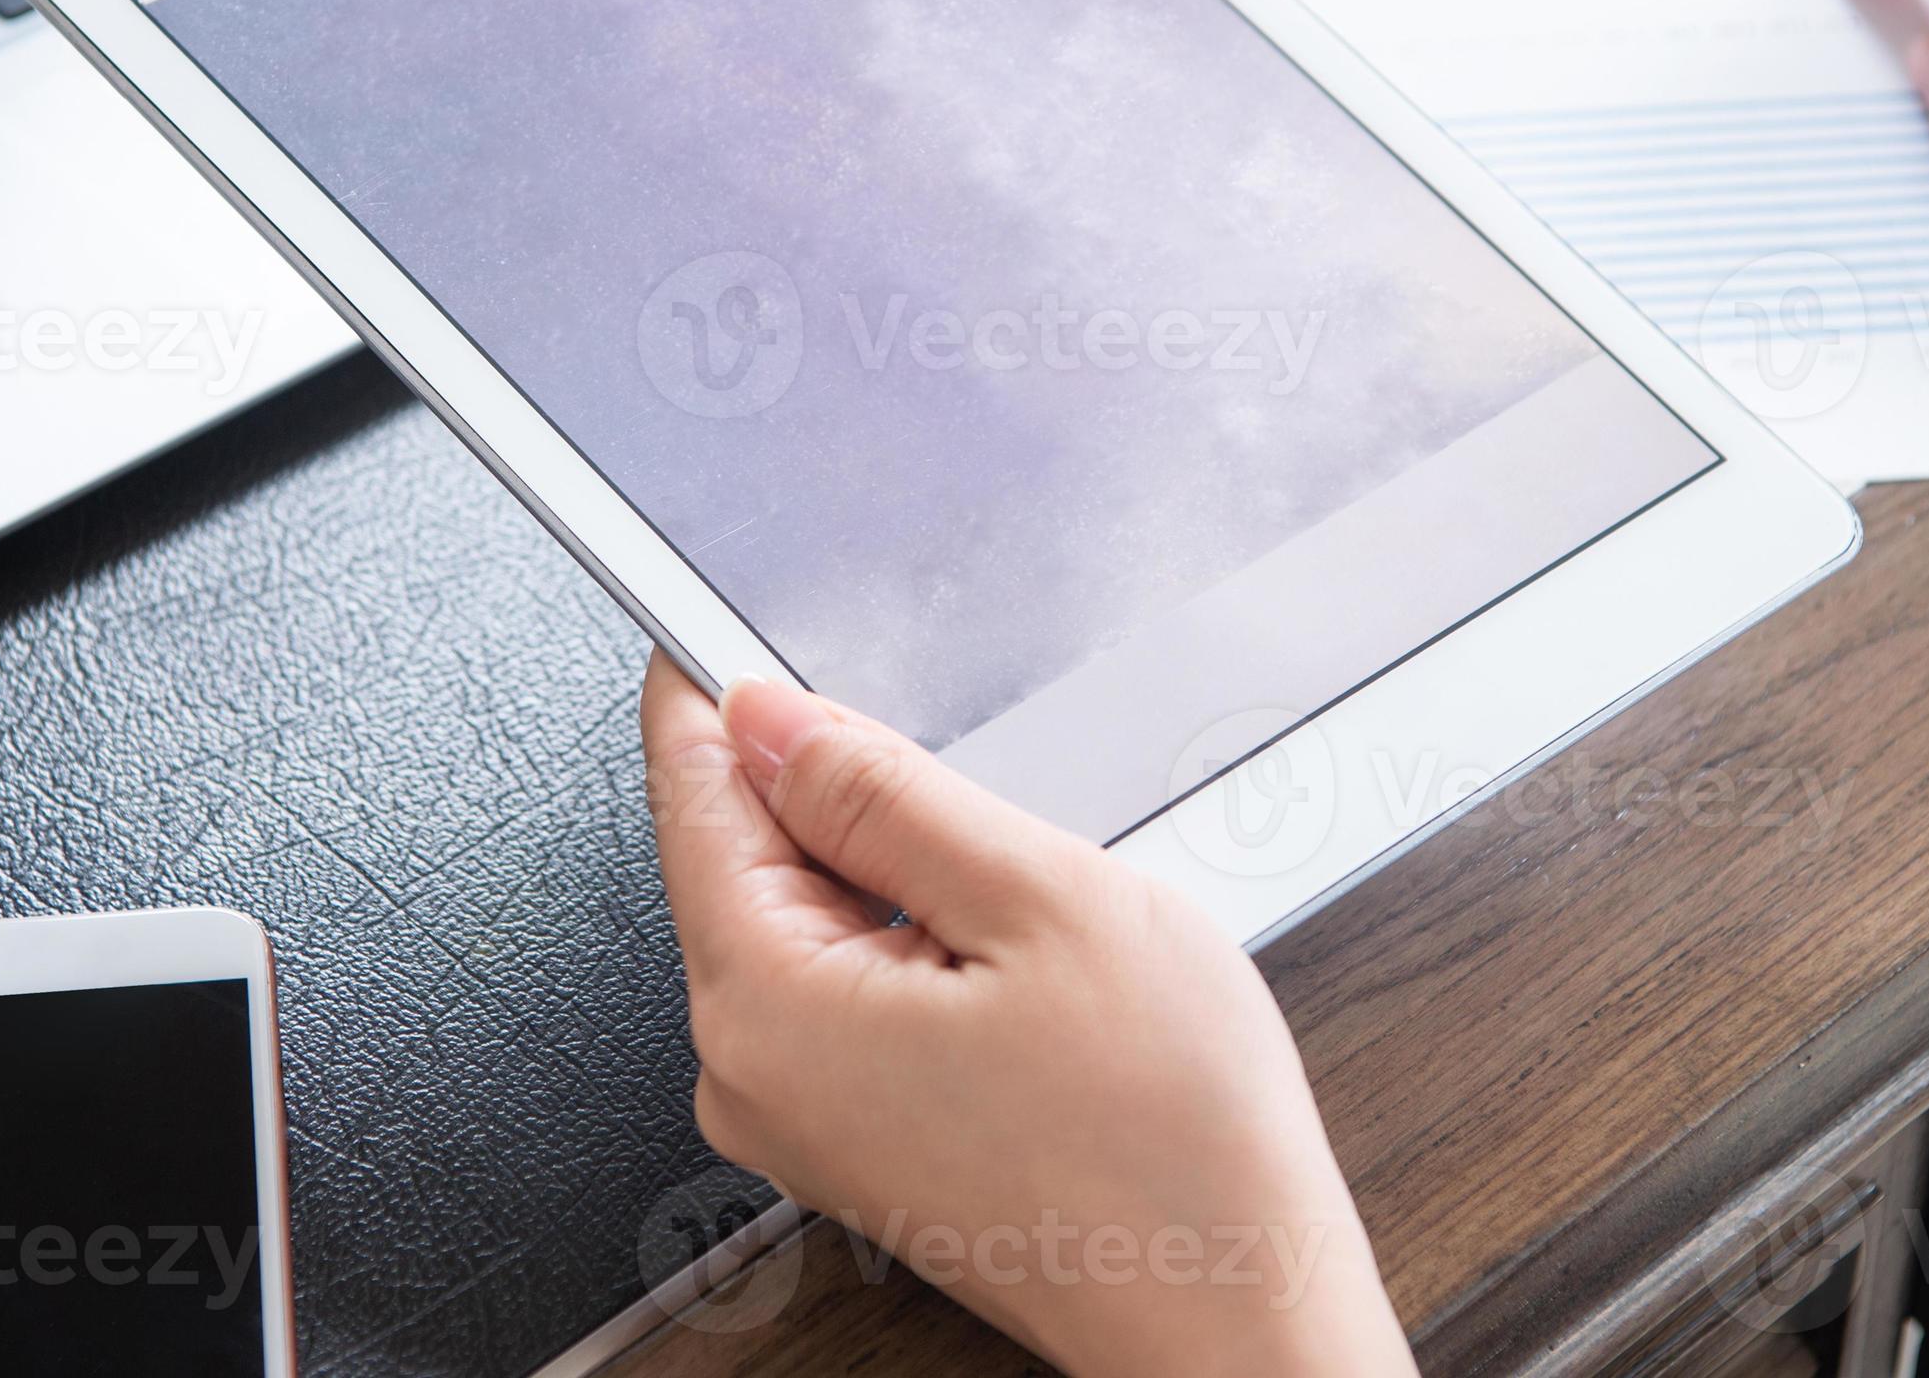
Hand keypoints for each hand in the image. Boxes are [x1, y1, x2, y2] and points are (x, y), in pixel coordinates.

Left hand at [638, 653, 1415, 1377]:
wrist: (1235, 1311)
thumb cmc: (1168, 1140)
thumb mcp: (1041, 902)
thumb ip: (884, 793)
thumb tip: (767, 717)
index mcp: (771, 1003)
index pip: (693, 794)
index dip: (717, 692)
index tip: (726, 620)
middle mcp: (753, 1069)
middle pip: (747, 852)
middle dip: (834, 785)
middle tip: (961, 776)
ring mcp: (802, 1111)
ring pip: (811, 914)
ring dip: (893, 864)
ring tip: (1019, 894)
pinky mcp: (858, 1130)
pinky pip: (848, 981)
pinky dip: (913, 931)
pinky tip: (1014, 955)